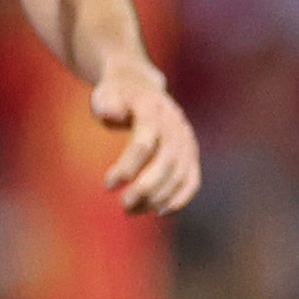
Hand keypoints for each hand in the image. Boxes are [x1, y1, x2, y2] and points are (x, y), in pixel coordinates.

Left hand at [92, 64, 200, 215]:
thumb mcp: (106, 94)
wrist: (140, 88)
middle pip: (166, 162)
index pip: (144, 143)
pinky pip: (192, 179)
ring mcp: (186, 140)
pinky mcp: (190, 153)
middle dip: (146, 187)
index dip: (128, 167)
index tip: (108, 185)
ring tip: (131, 210)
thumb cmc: (116, 96)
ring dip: (159, 197)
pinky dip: (180, 197)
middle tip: (124, 204)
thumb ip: (107, 104)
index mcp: (152, 110)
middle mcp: (175, 126)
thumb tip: (111, 113)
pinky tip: (160, 210)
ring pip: (180, 174)